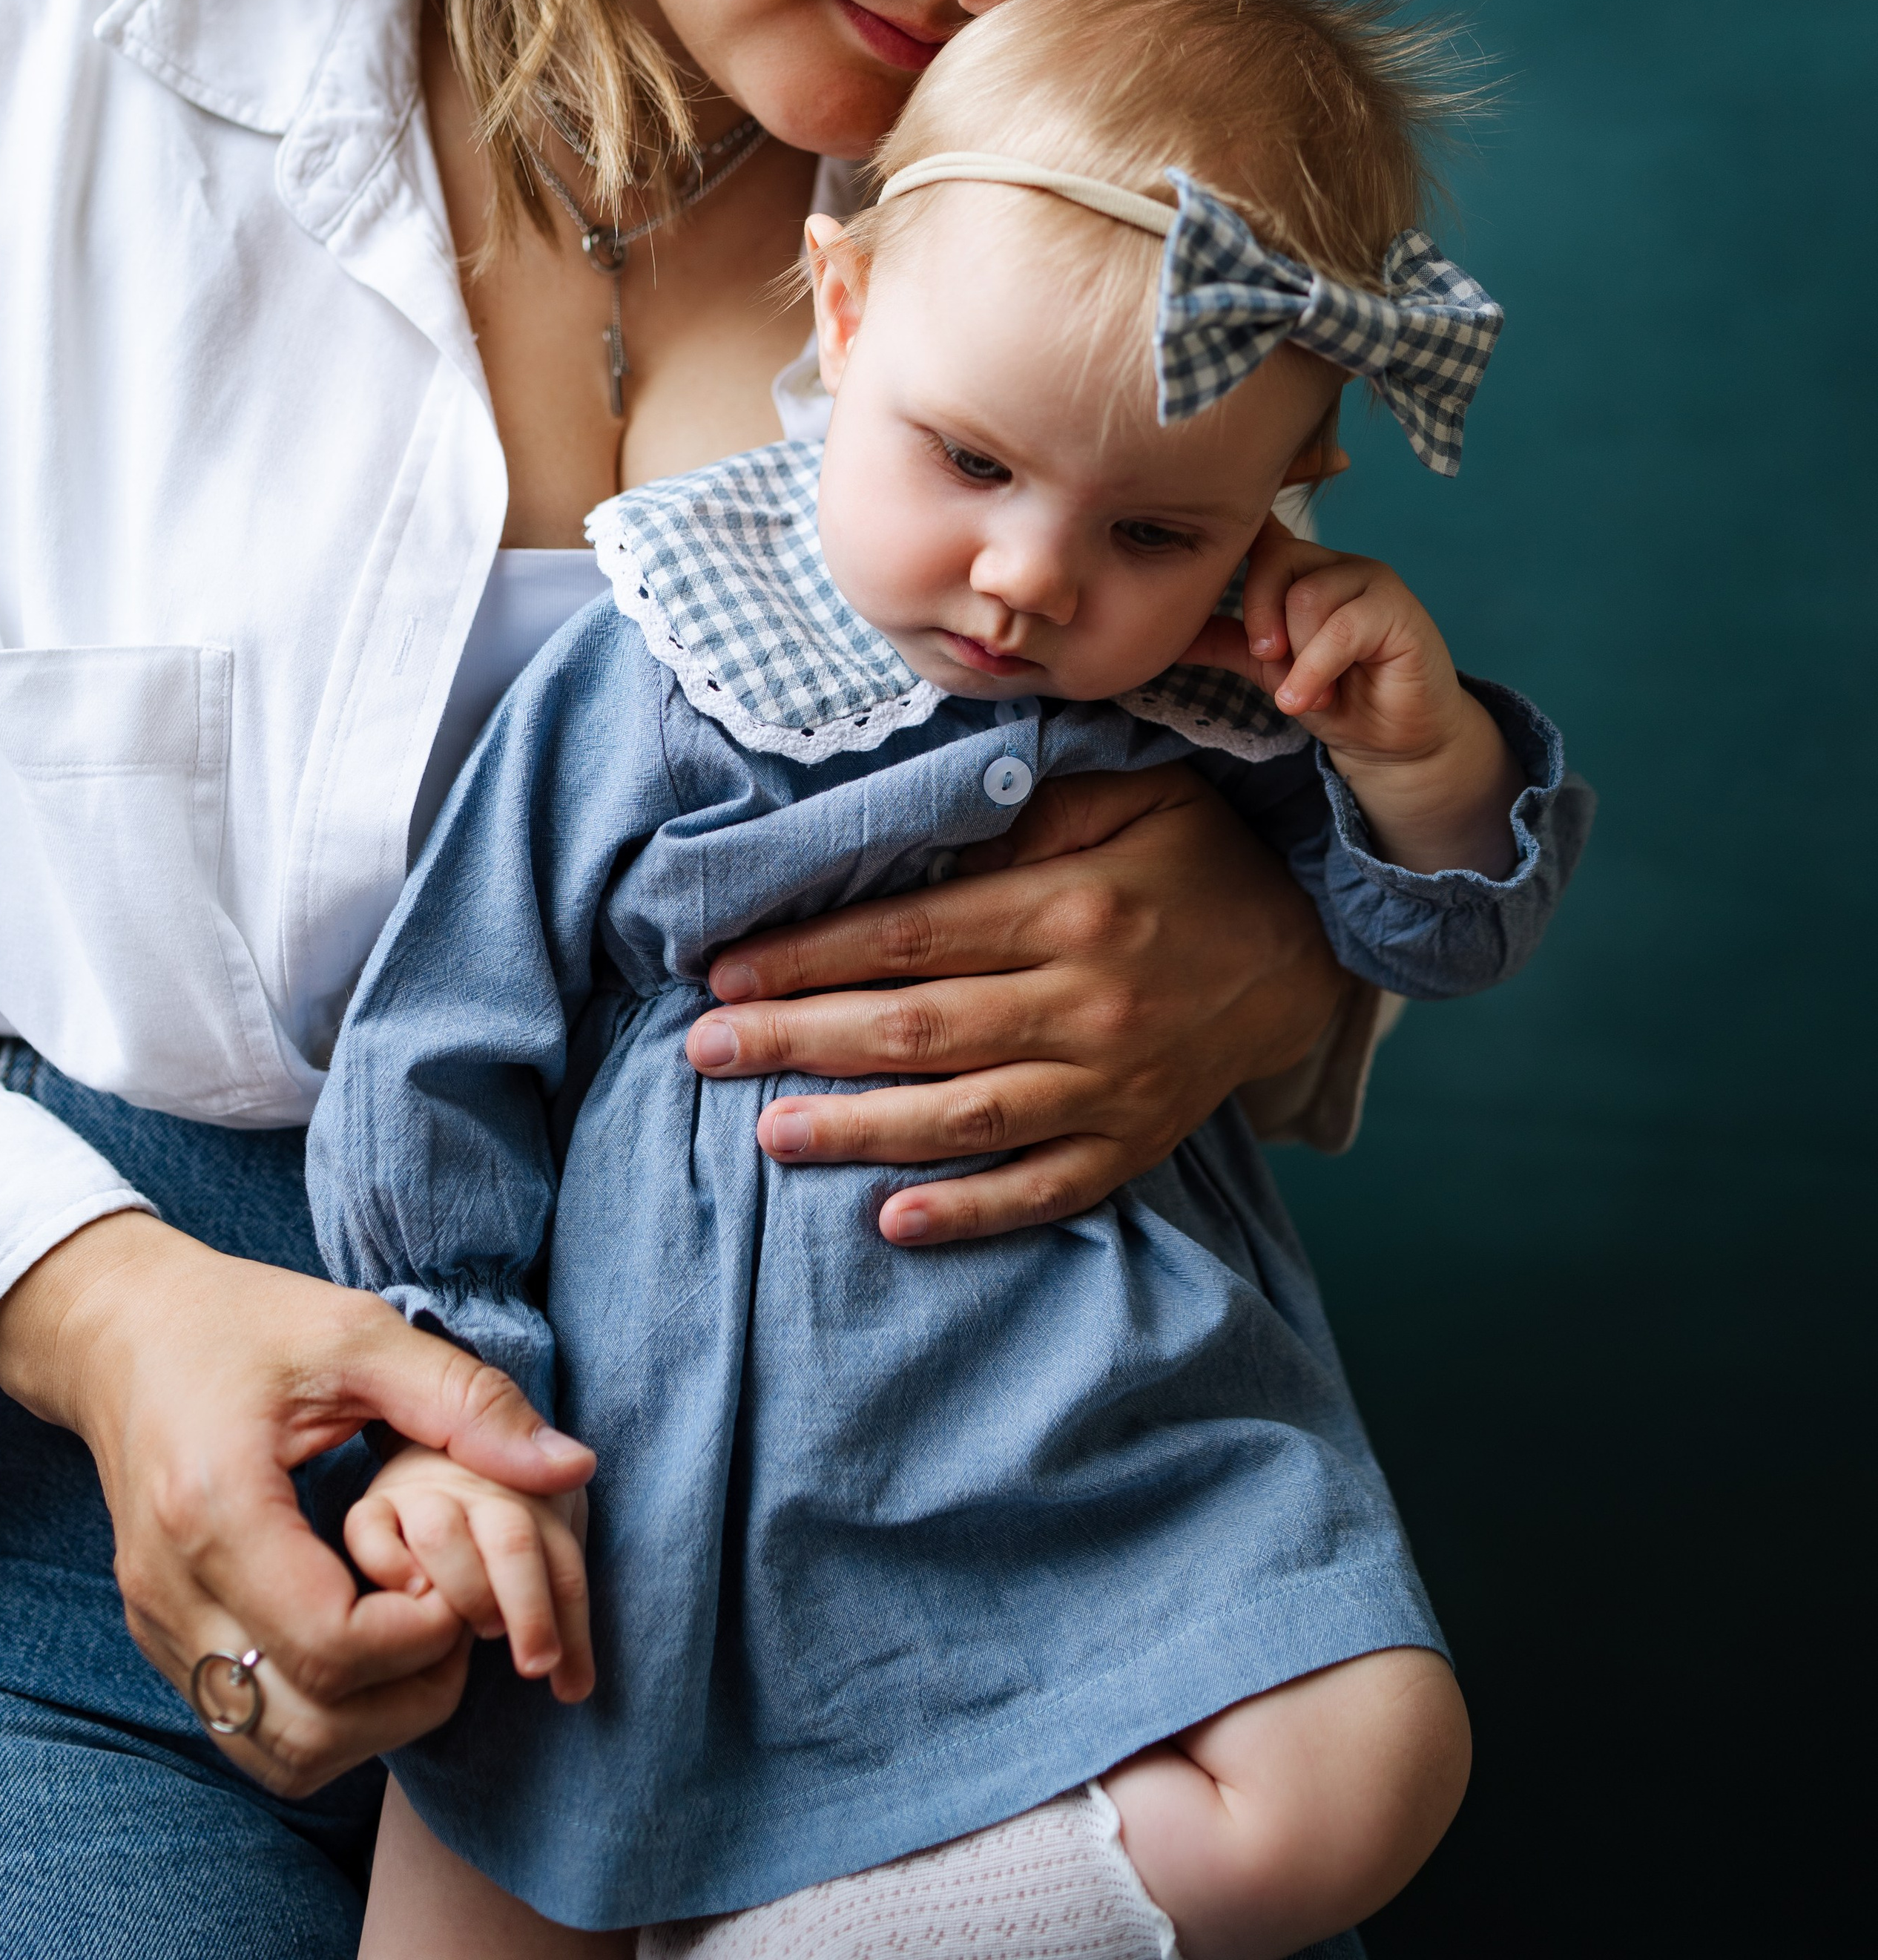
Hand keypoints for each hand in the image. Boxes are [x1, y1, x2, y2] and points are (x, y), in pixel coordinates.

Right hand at [0, 1212, 594, 1796]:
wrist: (125, 1332)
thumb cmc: (245, 1322)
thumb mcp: (361, 1335)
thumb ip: (467, 1403)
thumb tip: (573, 1467)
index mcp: (218, 1512)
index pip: (336, 1649)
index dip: (426, 1635)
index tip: (462, 1576)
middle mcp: (174, 1592)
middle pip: (310, 1727)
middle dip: (412, 1695)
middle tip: (456, 1617)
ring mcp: (159, 1628)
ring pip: (277, 1752)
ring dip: (370, 1721)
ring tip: (414, 1632)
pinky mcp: (162, 1641)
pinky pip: (250, 1725)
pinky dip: (323, 1708)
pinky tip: (363, 1636)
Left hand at [684, 764, 1360, 1246]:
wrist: (1308, 950)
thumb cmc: (1195, 858)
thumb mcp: (1128, 795)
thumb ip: (1027, 809)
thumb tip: (916, 832)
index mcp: (1074, 909)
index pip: (914, 936)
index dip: (813, 955)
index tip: (728, 967)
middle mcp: (1089, 1005)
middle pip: (919, 1031)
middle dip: (800, 1040)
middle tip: (705, 1048)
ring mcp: (1114, 1087)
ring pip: (966, 1119)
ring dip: (859, 1131)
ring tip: (768, 1131)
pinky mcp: (1135, 1144)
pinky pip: (1045, 1190)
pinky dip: (970, 1211)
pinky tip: (890, 1220)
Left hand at [1185, 518, 1521, 876]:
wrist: (1391, 742)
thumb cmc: (1333, 695)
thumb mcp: (1266, 667)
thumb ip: (1223, 641)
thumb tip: (1164, 633)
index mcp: (1301, 566)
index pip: (1259, 534)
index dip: (1237, 546)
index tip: (1218, 576)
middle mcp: (1335, 562)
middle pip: (1275, 561)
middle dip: (1260, 617)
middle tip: (1267, 660)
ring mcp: (1371, 581)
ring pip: (1307, 596)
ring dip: (1296, 655)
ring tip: (1304, 690)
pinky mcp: (1398, 610)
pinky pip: (1343, 627)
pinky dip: (1316, 667)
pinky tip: (1308, 699)